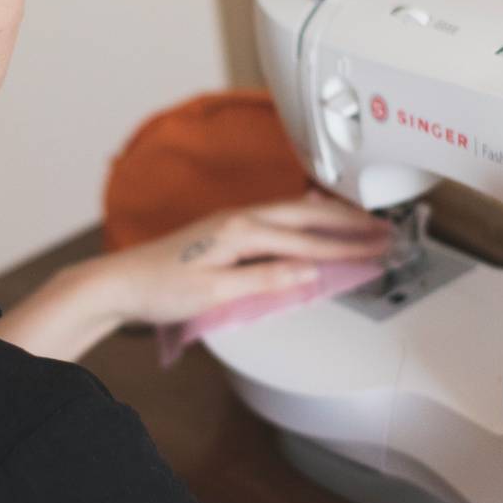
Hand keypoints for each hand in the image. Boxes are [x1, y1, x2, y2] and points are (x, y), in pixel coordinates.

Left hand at [89, 192, 391, 324]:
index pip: (307, 238)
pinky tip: (311, 219)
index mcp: (241, 230)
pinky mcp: (226, 229)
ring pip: (294, 210)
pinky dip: (305, 217)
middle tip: (384, 228)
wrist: (119, 282)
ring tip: (361, 220)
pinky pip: (278, 216)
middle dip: (349, 220)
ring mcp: (232, 220)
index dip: (347, 245)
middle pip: (307, 213)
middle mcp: (239, 217)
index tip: (378, 247)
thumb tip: (307, 271)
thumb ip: (264, 280)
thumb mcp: (215, 292)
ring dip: (330, 215)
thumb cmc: (159, 287)